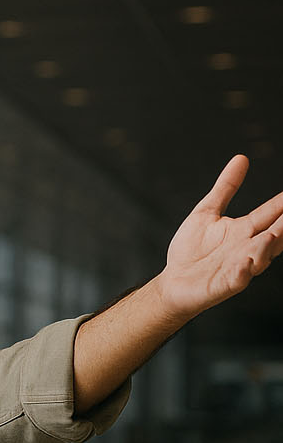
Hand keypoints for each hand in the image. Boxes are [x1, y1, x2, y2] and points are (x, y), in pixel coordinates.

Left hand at [156, 154, 281, 318]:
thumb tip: (241, 158)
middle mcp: (247, 247)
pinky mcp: (224, 284)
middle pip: (274, 235)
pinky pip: (238, 279)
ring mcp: (237, 267)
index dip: (282, 203)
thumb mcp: (207, 212)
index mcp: (245, 230)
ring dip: (267, 247)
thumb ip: (225, 188)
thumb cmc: (191, 250)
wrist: (172, 282)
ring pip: (260, 257)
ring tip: (271, 235)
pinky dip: (242, 272)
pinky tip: (244, 263)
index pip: (270, 213)